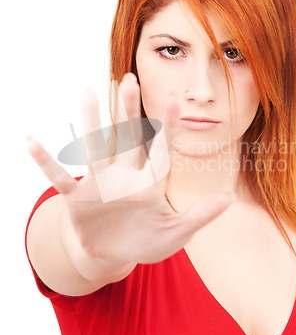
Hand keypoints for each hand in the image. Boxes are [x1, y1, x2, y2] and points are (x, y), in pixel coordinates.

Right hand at [27, 73, 231, 265]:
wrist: (114, 254)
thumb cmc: (147, 242)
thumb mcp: (176, 233)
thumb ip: (198, 217)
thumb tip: (227, 199)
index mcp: (150, 183)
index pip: (160, 150)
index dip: (166, 127)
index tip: (173, 100)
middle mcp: (124, 176)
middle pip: (127, 138)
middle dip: (128, 110)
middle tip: (129, 79)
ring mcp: (100, 184)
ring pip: (95, 148)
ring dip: (90, 122)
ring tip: (85, 92)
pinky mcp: (78, 197)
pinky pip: (59, 177)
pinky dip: (45, 162)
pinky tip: (30, 141)